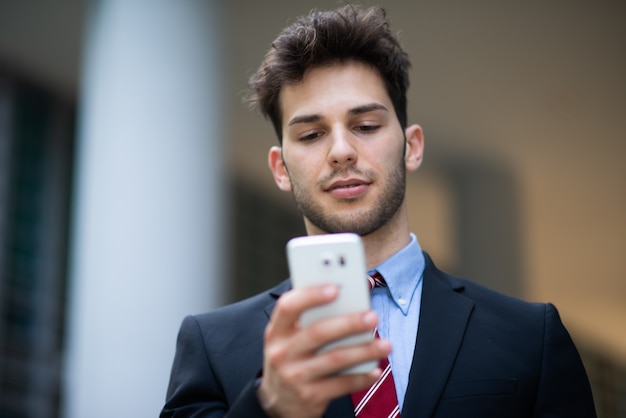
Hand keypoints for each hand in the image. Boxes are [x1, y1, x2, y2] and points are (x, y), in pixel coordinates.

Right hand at [257, 284, 390, 417]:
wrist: (281, 402)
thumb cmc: (291, 359)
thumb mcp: (289, 338)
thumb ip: (309, 319)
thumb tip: (349, 299)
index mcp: (276, 331)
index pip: (288, 306)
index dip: (311, 296)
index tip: (336, 289)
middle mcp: (282, 353)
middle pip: (318, 333)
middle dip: (348, 323)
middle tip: (372, 316)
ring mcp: (295, 376)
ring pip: (335, 359)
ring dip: (363, 351)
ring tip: (385, 344)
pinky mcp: (310, 395)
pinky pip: (341, 385)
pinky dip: (361, 377)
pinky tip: (375, 370)